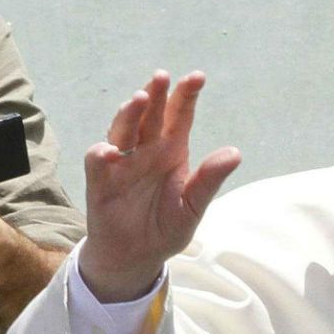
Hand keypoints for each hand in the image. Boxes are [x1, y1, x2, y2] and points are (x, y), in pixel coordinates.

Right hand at [80, 70, 240, 301]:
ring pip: (123, 130)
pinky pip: (97, 162)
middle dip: (155, 94)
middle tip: (162, 77)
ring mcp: (122, 164)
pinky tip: (112, 151)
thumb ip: (209, 180)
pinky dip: (102, 153)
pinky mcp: (101, 183)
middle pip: (150, 115)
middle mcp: (146, 150)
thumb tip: (235, 153)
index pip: (179, 116)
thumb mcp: (193, 207)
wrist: (137, 257)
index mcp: (172, 151)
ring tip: (139, 99)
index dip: (186, 95)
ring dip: (129, 114)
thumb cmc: (166, 228)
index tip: (197, 77)